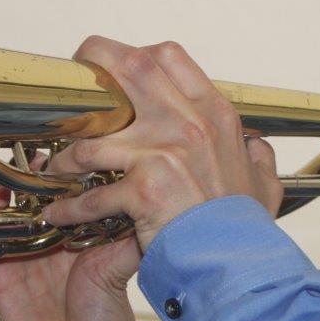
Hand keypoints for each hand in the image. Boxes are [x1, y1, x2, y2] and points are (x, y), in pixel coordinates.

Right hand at [0, 150, 140, 320]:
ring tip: (15, 168)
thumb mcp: (122, 271)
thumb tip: (141, 197)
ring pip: (8, 211)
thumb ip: (126, 236)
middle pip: (37, 196)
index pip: (74, 193)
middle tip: (40, 150)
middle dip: (37, 171)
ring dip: (8, 188)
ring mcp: (23, 256)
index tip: (73, 145)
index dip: (71, 170)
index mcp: (84, 237)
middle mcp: (53, 241)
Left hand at [40, 37, 283, 250]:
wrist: (241, 265)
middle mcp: (189, 123)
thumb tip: (256, 147)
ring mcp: (165, 152)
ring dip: (67, 152)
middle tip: (70, 87)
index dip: (132, 56)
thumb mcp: (263, 184)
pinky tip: (59, 214)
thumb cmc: (247, 229)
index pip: (167, 56)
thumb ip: (257, 159)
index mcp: (214, 114)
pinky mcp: (145, 188)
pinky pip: (92, 193)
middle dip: (90, 66)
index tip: (112, 72)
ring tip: (56, 168)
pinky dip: (70, 206)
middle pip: (128, 66)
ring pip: (94, 134)